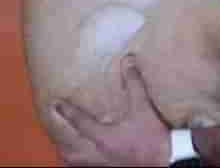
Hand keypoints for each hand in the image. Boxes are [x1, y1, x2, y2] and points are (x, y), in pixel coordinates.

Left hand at [53, 61, 169, 166]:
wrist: (167, 163)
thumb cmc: (154, 139)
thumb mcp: (144, 109)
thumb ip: (134, 85)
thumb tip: (128, 61)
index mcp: (103, 136)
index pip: (79, 122)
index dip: (66, 111)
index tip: (55, 103)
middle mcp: (98, 153)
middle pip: (70, 147)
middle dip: (59, 136)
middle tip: (52, 124)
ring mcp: (102, 165)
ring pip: (76, 161)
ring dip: (67, 152)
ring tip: (62, 144)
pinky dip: (80, 163)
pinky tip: (82, 159)